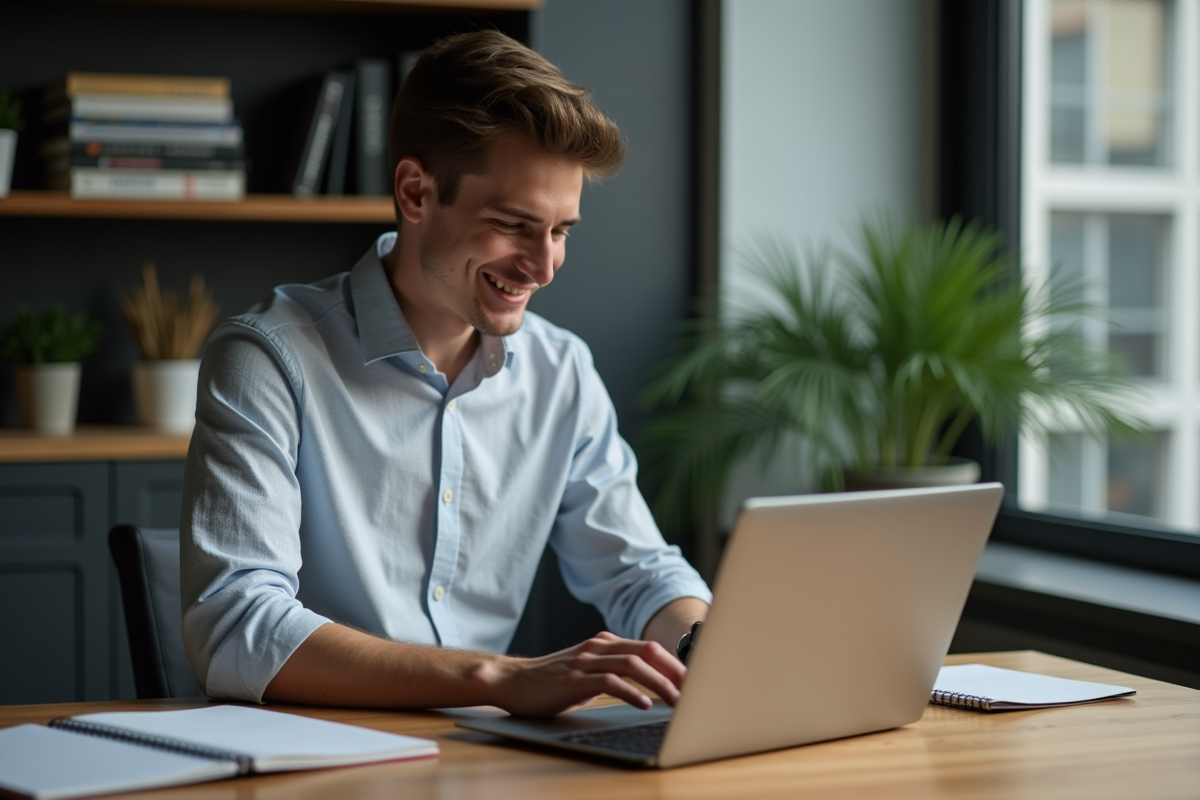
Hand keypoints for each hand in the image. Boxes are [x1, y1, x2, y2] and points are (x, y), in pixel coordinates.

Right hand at [481, 632, 686, 716]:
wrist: (513, 681)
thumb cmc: (552, 680)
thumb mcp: (587, 671)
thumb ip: (613, 672)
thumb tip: (647, 687)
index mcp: (605, 643)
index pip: (649, 648)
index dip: (674, 664)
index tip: (693, 682)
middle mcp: (598, 647)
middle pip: (647, 652)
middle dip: (674, 672)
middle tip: (693, 691)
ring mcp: (586, 660)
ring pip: (632, 665)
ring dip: (659, 683)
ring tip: (675, 701)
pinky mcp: (574, 679)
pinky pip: (609, 681)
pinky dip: (630, 693)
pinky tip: (643, 705)